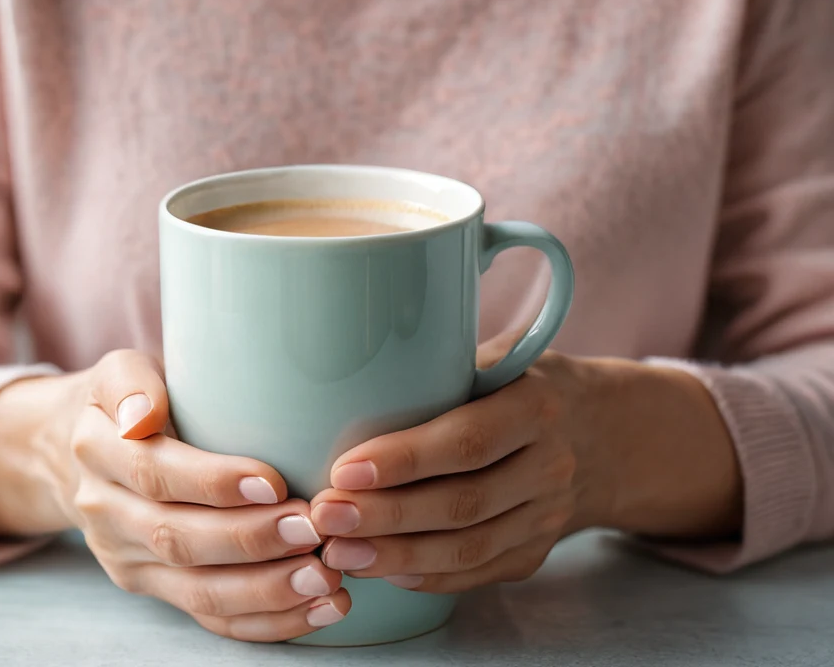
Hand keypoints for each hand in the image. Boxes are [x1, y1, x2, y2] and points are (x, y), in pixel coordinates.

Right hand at [0, 350, 349, 641]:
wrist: (74, 454)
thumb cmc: (126, 403)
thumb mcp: (119, 372)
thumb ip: (130, 383)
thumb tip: (142, 416)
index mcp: (98, 452)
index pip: (154, 474)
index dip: (213, 482)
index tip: (274, 482)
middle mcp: (107, 513)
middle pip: (178, 539)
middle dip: (250, 541)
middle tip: (312, 530)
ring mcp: (128, 560)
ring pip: (197, 591)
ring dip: (265, 591)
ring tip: (324, 577)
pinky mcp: (154, 589)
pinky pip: (210, 618)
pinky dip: (267, 621)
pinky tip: (317, 607)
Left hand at [308, 348, 740, 593]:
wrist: (608, 435)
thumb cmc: (528, 385)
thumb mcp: (501, 358)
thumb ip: (442, 369)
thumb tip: (348, 372)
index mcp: (536, 405)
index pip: (467, 440)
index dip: (403, 460)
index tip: (344, 469)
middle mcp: (549, 465)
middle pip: (462, 503)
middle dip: (385, 516)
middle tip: (324, 517)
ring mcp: (549, 515)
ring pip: (468, 548)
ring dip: (397, 555)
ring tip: (338, 552)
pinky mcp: (538, 550)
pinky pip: (480, 573)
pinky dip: (428, 576)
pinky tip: (382, 570)